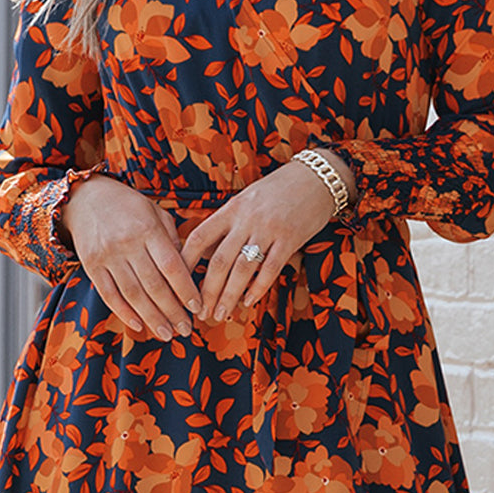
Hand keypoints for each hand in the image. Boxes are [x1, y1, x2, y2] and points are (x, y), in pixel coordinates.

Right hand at [59, 175, 202, 338]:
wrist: (85, 198)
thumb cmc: (129, 207)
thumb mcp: (155, 213)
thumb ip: (172, 240)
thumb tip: (187, 271)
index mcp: (148, 229)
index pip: (172, 266)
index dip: (186, 290)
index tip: (197, 308)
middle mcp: (127, 243)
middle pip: (154, 285)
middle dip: (172, 312)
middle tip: (186, 330)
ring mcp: (107, 256)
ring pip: (133, 295)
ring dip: (152, 318)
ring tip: (166, 334)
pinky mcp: (91, 266)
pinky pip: (109, 295)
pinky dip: (124, 313)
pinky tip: (138, 326)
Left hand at [180, 152, 355, 321]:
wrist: (316, 178)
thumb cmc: (278, 191)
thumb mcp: (246, 200)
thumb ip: (227, 225)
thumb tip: (206, 254)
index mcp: (231, 208)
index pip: (200, 237)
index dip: (185, 262)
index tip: (177, 283)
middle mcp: (247, 219)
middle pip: (219, 260)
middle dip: (207, 291)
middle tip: (200, 313)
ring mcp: (269, 229)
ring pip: (242, 269)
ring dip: (229, 296)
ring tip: (220, 314)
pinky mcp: (290, 239)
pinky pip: (270, 268)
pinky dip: (258, 288)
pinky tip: (248, 302)